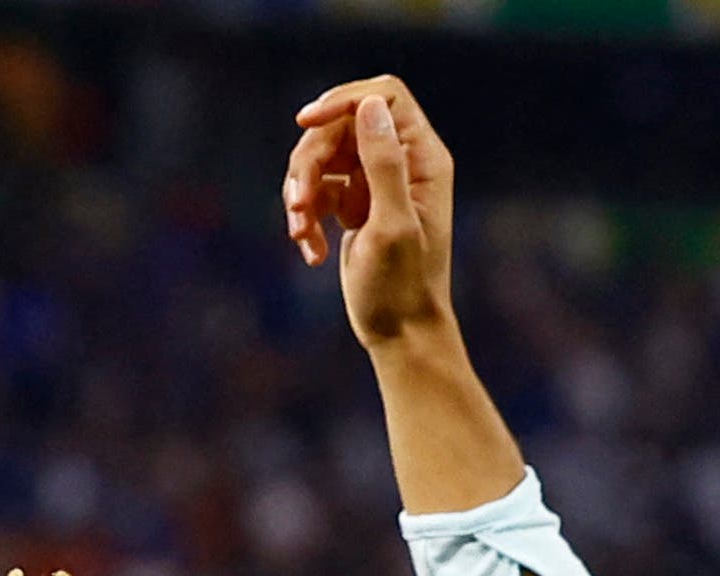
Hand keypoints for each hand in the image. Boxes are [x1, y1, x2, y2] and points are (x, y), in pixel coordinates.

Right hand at [281, 79, 458, 352]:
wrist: (400, 333)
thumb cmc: (402, 286)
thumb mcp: (392, 224)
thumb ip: (383, 164)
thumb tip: (369, 106)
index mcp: (422, 158)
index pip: (383, 97)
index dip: (343, 101)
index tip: (306, 124)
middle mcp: (401, 162)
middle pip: (341, 127)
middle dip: (310, 162)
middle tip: (296, 205)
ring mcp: (374, 183)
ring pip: (322, 158)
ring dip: (301, 193)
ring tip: (300, 233)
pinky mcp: (353, 206)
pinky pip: (317, 192)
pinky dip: (305, 219)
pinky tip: (311, 253)